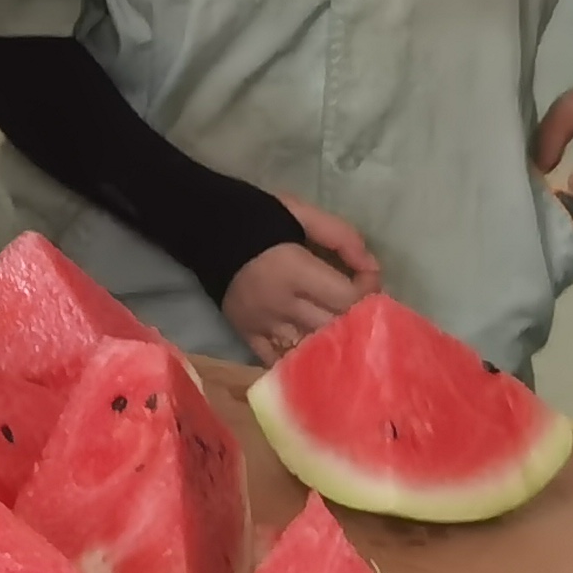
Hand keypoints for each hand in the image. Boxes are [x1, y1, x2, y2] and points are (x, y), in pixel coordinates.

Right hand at [224, 197, 377, 363]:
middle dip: (357, 319)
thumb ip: (340, 237)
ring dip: (333, 342)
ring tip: (344, 332)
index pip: (348, 299)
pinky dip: (298, 360)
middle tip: (362, 309)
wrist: (200, 226)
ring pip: (311, 347)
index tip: (367, 283)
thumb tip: (372, 268)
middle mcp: (281, 304)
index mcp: (295, 270)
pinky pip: (278, 359)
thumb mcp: (300, 212)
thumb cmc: (256, 217)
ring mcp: (263, 324)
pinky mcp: (246, 335)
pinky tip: (313, 354)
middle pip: (335, 327)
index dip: (369, 294)